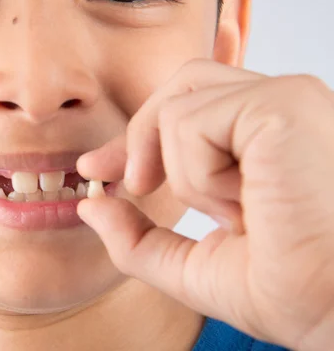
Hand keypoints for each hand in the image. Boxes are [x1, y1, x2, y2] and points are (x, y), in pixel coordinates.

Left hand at [77, 59, 333, 350]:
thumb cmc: (289, 291)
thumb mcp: (193, 266)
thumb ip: (137, 237)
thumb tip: (90, 207)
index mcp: (264, 139)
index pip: (187, 109)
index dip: (136, 137)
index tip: (98, 170)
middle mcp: (278, 110)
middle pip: (180, 88)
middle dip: (139, 135)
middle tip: (131, 185)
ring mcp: (283, 100)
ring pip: (178, 107)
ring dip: (184, 175)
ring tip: (233, 214)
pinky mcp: (282, 104)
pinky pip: (192, 121)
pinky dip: (198, 174)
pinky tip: (244, 204)